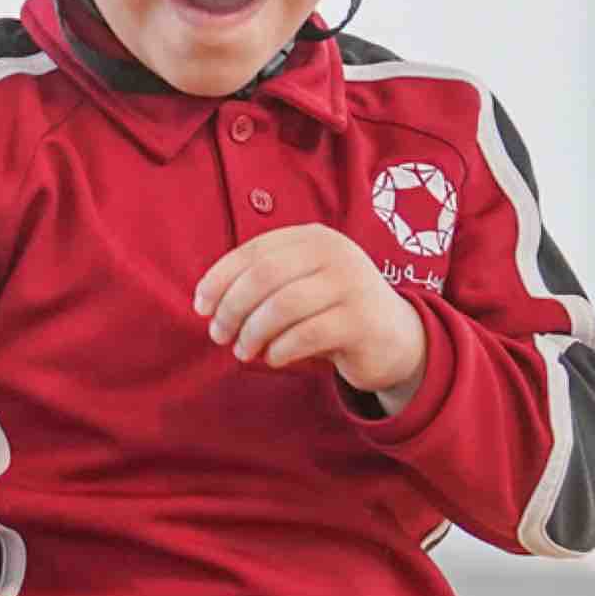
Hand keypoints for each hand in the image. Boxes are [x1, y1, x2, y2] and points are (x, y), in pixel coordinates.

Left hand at [196, 224, 428, 404]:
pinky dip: (279, 350)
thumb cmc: (331, 311)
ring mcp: (351, 284)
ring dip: (252, 333)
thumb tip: (206, 302)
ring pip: (282, 306)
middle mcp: (334, 253)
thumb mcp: (299, 285)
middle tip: (218, 334)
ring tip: (243, 351)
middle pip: (263, 277)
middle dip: (232, 308)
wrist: (393, 337)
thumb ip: (261, 284)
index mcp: (311, 238)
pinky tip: (273, 358)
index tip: (201, 307)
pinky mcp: (361, 320)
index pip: (253, 251)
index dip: (220, 279)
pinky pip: (305, 335)